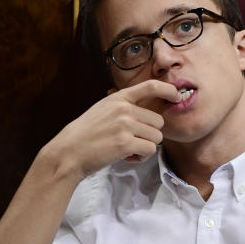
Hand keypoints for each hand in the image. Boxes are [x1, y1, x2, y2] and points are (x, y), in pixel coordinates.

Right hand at [42, 79, 181, 180]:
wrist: (67, 153)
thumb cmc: (85, 134)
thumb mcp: (103, 110)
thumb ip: (124, 107)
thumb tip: (147, 110)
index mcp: (118, 98)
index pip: (151, 86)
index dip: (168, 89)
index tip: (176, 96)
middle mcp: (124, 109)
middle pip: (158, 121)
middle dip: (150, 133)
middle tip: (132, 141)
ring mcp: (125, 125)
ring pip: (156, 137)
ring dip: (146, 146)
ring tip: (128, 150)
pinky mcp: (125, 143)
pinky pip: (150, 150)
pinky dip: (142, 157)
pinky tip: (128, 157)